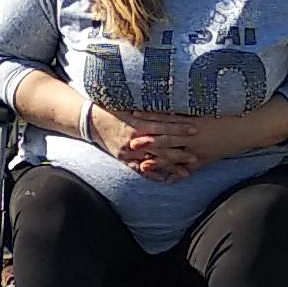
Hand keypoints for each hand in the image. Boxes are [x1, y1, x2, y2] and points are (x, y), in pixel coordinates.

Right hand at [88, 104, 215, 180]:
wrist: (92, 121)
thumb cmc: (114, 110)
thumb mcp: (131, 107)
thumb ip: (149, 111)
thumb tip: (171, 107)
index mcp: (138, 123)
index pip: (163, 126)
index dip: (179, 128)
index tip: (195, 129)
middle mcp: (134, 139)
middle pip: (161, 146)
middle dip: (179, 152)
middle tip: (195, 157)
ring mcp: (128, 151)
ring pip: (153, 160)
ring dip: (170, 167)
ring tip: (186, 172)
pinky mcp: (123, 158)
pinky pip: (139, 169)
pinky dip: (152, 174)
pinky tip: (164, 179)